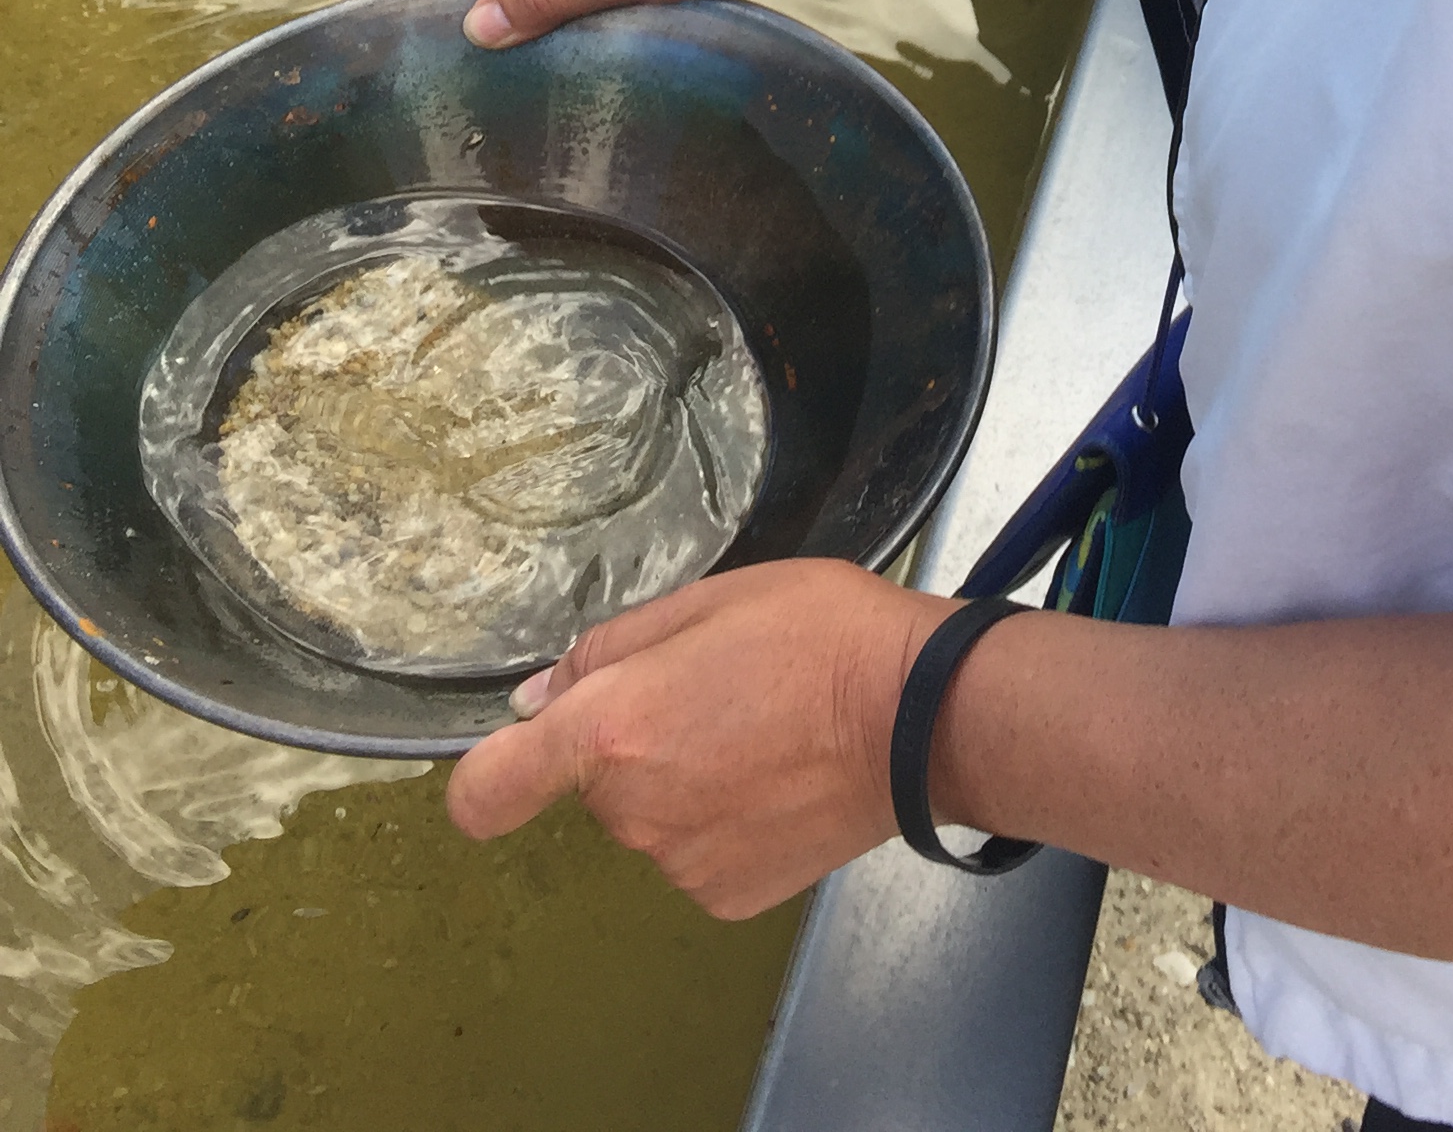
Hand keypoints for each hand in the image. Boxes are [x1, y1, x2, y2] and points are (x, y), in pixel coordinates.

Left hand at [447, 563, 935, 918]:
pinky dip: (725, 820)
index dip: (488, 772)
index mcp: (614, 729)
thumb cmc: (823, 635)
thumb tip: (539, 699)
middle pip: (595, 783)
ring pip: (651, 816)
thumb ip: (610, 649)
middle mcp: (632, 812)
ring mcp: (680, 863)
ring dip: (684, 779)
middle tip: (716, 691)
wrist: (923, 717)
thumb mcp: (713, 598)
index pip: (487, 791)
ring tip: (763, 731)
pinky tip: (780, 779)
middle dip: (636, 741)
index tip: (522, 751)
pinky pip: (696, 852)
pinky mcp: (727, 896)